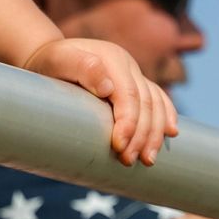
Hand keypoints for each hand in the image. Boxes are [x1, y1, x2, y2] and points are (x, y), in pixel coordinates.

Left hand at [21, 35, 176, 167]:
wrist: (47, 57)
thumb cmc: (49, 64)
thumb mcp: (58, 62)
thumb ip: (81, 67)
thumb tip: (107, 88)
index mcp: (112, 58)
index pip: (128, 95)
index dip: (128, 123)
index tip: (118, 148)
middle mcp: (127, 64)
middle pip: (145, 103)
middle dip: (141, 135)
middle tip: (128, 161)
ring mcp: (133, 73)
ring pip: (156, 104)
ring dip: (155, 134)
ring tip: (147, 160)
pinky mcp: (135, 84)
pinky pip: (158, 99)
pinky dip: (166, 116)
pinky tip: (171, 134)